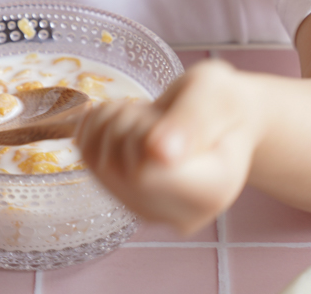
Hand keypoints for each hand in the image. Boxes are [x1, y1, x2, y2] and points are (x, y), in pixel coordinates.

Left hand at [76, 59, 262, 233]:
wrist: (222, 119)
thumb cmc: (223, 103)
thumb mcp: (215, 94)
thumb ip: (192, 120)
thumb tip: (158, 154)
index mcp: (213, 192)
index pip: (145, 174)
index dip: (140, 133)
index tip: (163, 115)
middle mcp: (181, 215)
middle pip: (116, 167)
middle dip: (124, 121)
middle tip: (157, 110)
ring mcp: (150, 211)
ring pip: (98, 163)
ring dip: (109, 121)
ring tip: (146, 115)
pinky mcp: (126, 200)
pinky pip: (87, 158)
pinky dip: (96, 126)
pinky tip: (126, 120)